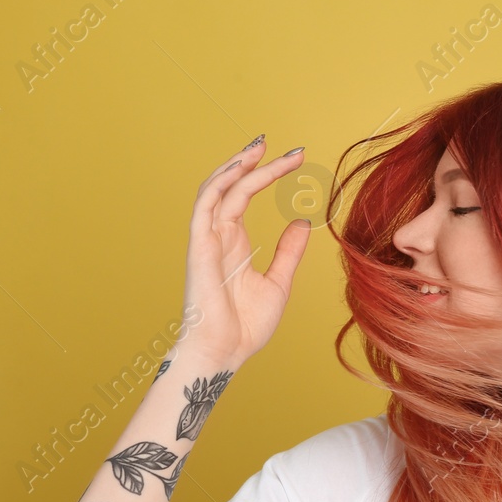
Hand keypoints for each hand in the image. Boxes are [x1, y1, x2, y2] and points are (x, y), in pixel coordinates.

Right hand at [177, 138, 311, 367]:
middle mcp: (217, 235)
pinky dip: (220, 183)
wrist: (224, 352)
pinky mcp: (199, 247)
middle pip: (233, 186)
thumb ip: (288, 251)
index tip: (294, 159)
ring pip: (217, 190)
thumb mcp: (278, 282)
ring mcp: (206, 240)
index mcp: (233, 241)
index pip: (245, 195)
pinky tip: (240, 168)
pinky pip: (205, 207)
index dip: (266, 174)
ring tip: (261, 148)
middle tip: (289, 148)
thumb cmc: (245, 326)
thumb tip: (303, 222)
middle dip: (257, 163)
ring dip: (236, 166)